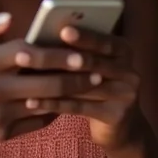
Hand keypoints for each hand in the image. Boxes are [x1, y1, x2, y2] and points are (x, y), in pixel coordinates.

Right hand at [0, 11, 103, 146]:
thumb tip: (9, 18)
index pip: (30, 55)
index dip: (57, 53)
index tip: (80, 51)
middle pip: (46, 82)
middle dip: (75, 76)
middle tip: (98, 69)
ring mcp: (0, 114)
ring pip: (45, 103)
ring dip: (71, 94)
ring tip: (92, 85)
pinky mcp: (2, 133)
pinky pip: (37, 121)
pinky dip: (54, 110)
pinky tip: (67, 100)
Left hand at [18, 25, 141, 150]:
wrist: (122, 127)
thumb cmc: (97, 84)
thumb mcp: (95, 64)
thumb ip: (79, 49)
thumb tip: (47, 31)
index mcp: (124, 51)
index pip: (104, 40)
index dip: (84, 36)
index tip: (62, 30)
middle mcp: (130, 71)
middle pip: (93, 62)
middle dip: (62, 57)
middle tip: (36, 52)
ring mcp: (126, 95)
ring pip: (84, 86)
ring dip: (52, 81)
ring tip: (26, 76)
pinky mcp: (116, 116)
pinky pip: (80, 108)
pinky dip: (54, 103)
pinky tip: (33, 101)